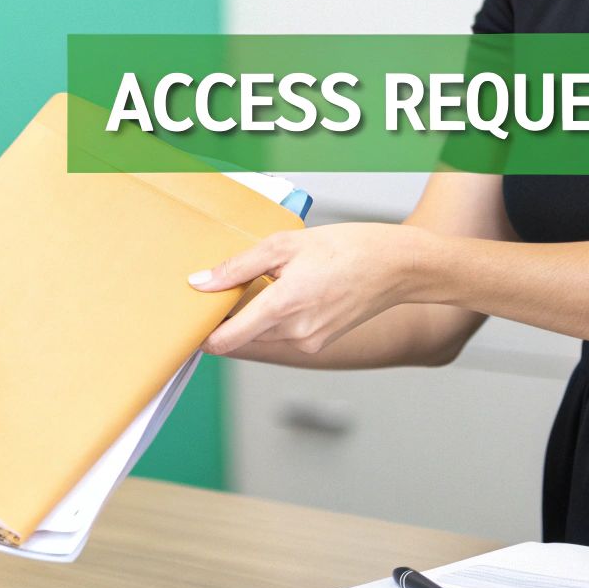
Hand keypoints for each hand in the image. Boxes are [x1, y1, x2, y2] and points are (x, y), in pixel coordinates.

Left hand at [189, 223, 428, 356]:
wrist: (396, 266)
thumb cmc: (347, 248)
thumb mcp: (284, 245)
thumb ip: (238, 267)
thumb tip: (202, 283)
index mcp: (284, 306)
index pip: (227, 340)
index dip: (204, 334)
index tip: (191, 320)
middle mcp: (295, 332)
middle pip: (241, 338)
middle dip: (227, 319)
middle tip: (222, 289)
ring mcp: (309, 342)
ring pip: (261, 337)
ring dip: (251, 319)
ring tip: (259, 284)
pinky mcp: (319, 342)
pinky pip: (282, 336)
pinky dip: (273, 320)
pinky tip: (284, 292)